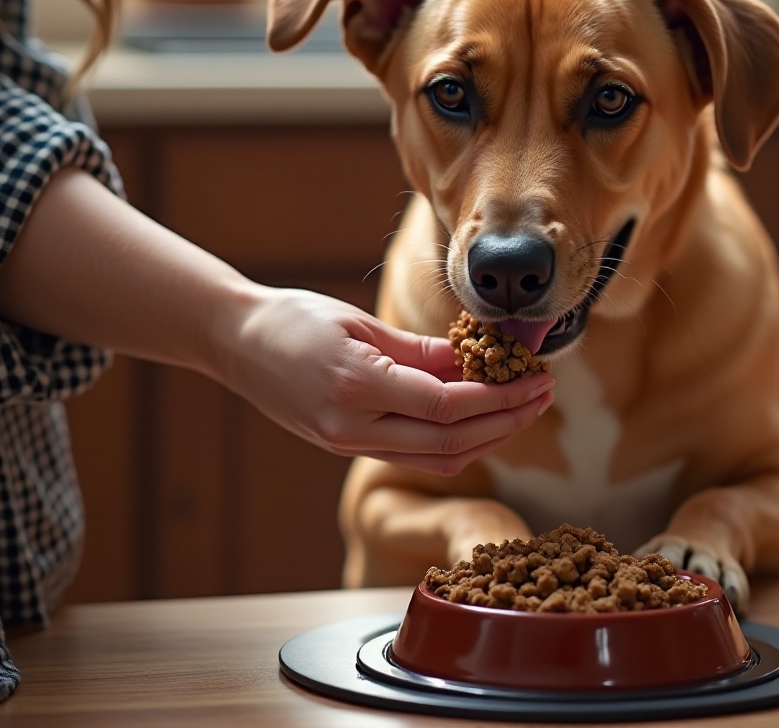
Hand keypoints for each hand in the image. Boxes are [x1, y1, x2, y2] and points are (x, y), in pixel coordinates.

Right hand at [214, 287, 554, 474]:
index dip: (500, 398)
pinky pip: (413, 454)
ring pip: (435, 458)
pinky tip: (480, 419)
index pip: (447, 407)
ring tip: (523, 407)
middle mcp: (352, 427)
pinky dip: (454, 441)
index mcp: (356, 387)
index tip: (537, 378)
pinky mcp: (346, 446)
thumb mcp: (362, 322)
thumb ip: (422, 350)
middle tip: (544, 394)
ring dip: (487, 438)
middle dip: (507, 421)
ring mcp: (347, 443)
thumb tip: (479, 361)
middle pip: (450, 442)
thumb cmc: (294, 318)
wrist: (235, 342)